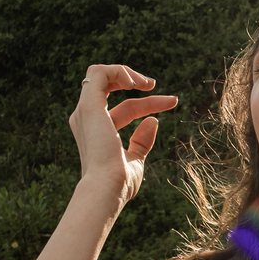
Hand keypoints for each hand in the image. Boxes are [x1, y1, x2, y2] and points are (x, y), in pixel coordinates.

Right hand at [69, 64, 177, 202]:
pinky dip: (118, 71)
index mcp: (96, 132)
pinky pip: (99, 73)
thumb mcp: (135, 159)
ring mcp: (85, 111)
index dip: (149, 104)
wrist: (106, 188)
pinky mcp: (89, 105)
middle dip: (135, 81)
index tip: (173, 103)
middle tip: (157, 87)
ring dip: (127, 72)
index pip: (125, 110)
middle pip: (112, 89)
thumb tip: (152, 122)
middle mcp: (87, 119)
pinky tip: (136, 84)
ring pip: (101, 74)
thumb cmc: (119, 182)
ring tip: (149, 84)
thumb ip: (141, 142)